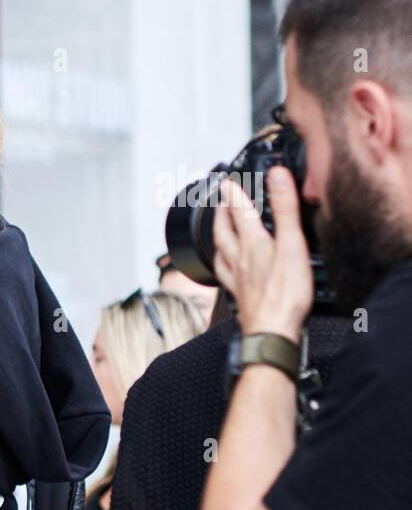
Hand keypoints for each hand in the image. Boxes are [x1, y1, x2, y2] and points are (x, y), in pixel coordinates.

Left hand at [211, 167, 312, 341]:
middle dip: (221, 213)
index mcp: (253, 244)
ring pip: (220, 251)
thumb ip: (285, 209)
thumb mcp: (292, 244)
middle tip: (219, 202)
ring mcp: (237, 278)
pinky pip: (224, 274)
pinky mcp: (240, 294)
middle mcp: (240, 259)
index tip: (226, 181)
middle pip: (223, 231)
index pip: (240, 211)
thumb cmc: (284, 294)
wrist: (272, 332)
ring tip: (217, 229)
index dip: (234, 193)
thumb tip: (277, 176)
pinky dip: (222, 263)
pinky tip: (225, 266)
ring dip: (218, 236)